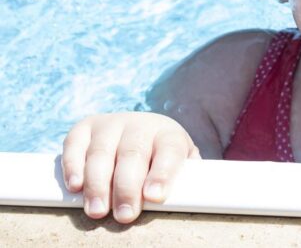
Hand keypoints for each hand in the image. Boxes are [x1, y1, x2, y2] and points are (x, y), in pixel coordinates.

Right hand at [61, 112, 199, 222]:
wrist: (140, 130)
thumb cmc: (161, 159)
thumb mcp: (180, 164)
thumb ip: (184, 179)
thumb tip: (187, 201)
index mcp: (168, 134)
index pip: (169, 151)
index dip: (162, 173)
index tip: (155, 197)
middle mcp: (139, 125)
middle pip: (133, 153)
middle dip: (128, 187)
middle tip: (125, 215)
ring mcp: (110, 124)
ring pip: (102, 152)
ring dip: (98, 183)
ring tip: (98, 210)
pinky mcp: (84, 128)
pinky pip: (74, 145)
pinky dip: (73, 166)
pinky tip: (76, 186)